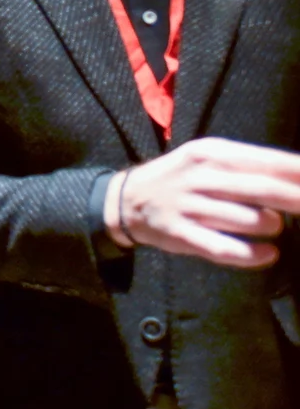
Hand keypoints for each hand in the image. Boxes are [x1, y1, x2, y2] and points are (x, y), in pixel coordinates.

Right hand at [108, 137, 299, 268]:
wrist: (127, 199)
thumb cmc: (182, 178)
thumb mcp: (209, 158)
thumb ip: (251, 166)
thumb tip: (299, 176)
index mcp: (213, 153)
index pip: (270, 162)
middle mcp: (201, 176)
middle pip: (265, 189)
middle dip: (298, 201)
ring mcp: (189, 206)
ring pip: (249, 220)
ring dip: (272, 227)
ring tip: (273, 227)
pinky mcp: (181, 234)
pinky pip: (225, 248)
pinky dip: (253, 255)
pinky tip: (268, 254)